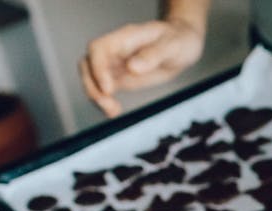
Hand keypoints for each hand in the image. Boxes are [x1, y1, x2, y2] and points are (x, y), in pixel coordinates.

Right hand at [79, 19, 204, 116]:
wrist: (183, 44)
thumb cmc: (178, 39)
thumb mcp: (172, 45)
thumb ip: (153, 55)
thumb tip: (132, 67)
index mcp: (125, 37)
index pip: (98, 49)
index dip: (98, 68)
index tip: (108, 88)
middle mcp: (116, 50)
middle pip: (88, 64)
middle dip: (92, 86)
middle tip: (108, 104)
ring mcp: (116, 64)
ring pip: (92, 79)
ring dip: (96, 96)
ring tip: (113, 111)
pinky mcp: (120, 78)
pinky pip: (104, 90)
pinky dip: (104, 102)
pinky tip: (114, 111)